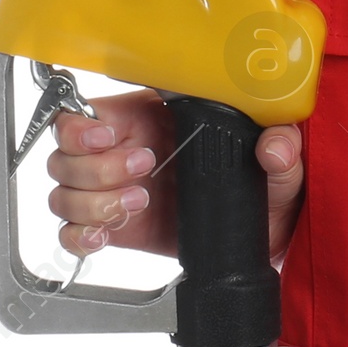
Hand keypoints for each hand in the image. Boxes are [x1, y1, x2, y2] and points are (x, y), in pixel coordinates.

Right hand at [47, 96, 306, 262]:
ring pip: (65, 191)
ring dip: (92, 202)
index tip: (107, 136)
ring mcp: (117, 191)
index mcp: (153, 118)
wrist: (265, 231)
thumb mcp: (280, 162)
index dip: (83, 124)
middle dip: (95, 167)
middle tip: (143, 170)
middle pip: (67, 153)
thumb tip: (275, 147)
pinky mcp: (118, 229)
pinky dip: (79, 235)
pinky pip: (73, 231)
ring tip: (138, 203)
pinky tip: (106, 234)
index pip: (89, 110)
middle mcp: (126, 150)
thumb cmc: (265, 184)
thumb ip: (282, 149)